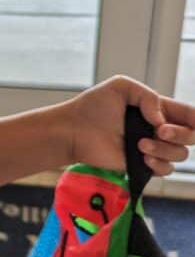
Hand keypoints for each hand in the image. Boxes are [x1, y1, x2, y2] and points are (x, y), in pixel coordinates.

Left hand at [63, 74, 194, 176]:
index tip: (194, 121)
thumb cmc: (93, 106)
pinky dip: (160, 164)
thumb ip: (148, 96)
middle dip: (182, 134)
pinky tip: (143, 157)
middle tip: (160, 131)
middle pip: (191, 136)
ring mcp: (152, 148)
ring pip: (180, 154)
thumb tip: (161, 120)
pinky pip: (166, 170)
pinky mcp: (142, 165)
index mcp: (157, 108)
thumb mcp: (121, 87)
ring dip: (165, 149)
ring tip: (140, 145)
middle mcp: (158, 129)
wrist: (74, 130)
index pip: (189, 114)